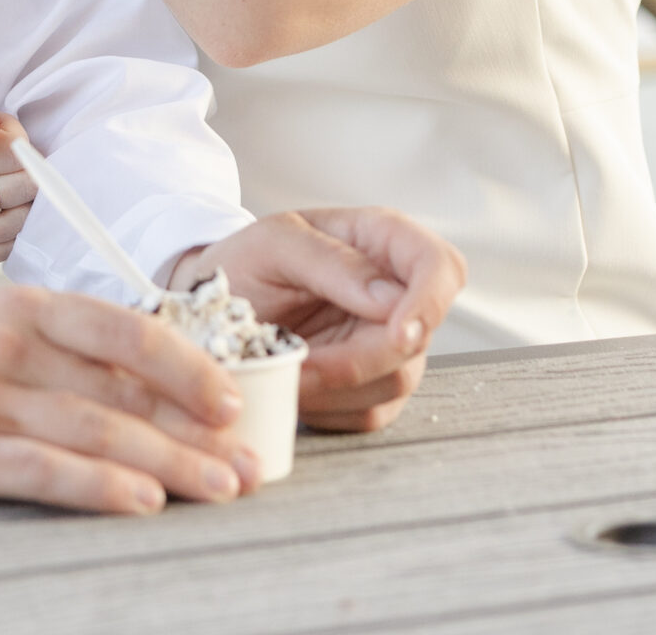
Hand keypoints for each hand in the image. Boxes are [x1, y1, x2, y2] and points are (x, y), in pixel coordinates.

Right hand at [0, 89, 32, 265]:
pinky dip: (14, 230)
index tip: (11, 138)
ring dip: (26, 202)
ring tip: (10, 184)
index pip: (11, 156)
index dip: (22, 144)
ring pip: (15, 223)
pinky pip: (4, 249)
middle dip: (30, 173)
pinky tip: (4, 209)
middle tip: (19, 163)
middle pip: (17, 191)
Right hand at [0, 288, 261, 512]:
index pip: (124, 328)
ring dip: (170, 463)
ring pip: (96, 429)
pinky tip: (141, 501)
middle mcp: (6, 341)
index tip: (233, 401)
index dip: (188, 365)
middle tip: (251, 465)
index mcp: (19, 305)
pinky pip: (40, 469)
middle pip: (122, 389)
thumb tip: (143, 389)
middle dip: (196, 431)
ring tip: (220, 489)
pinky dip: (98, 486)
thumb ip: (51, 352)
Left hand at [178, 208, 465, 432]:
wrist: (215, 308)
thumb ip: (330, 262)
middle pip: (416, 339)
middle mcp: (395, 293)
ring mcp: (387, 344)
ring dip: (335, 386)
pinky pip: (369, 414)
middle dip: (358, 359)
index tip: (398, 333)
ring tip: (283, 366)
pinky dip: (328, 408)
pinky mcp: (371, 388)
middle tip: (299, 361)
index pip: (441, 267)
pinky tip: (294, 384)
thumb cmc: (246, 262)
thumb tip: (390, 299)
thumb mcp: (273, 244)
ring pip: (395, 383)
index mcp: (381, 240)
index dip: (431, 302)